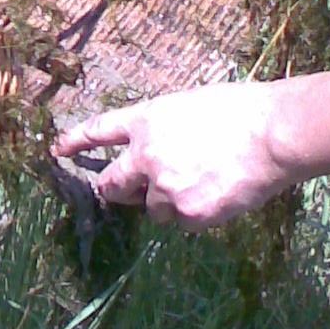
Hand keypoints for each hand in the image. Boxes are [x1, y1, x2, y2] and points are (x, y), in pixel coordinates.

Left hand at [53, 81, 290, 229]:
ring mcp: (164, 187)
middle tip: (128, 191)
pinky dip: (195, 215)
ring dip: (167, 202)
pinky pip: (181, 222)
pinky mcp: (187, 213)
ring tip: (203, 183)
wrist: (273, 134)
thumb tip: (155, 152)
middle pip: (111, 185)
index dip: (75, 142)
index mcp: (146, 120)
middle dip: (114, 191)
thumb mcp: (189, 106)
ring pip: (151, 209)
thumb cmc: (241, 111)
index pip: (98, 130)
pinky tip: (218, 195)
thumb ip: (163, 130)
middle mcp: (145, 155)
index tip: (57, 150)